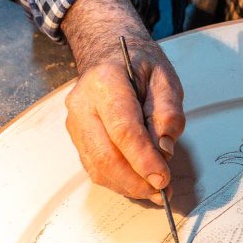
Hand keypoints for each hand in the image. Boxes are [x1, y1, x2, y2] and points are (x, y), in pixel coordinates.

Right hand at [62, 0, 184, 199]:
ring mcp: (75, 123)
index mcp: (106, 82)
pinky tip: (138, 181)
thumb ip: (168, 112)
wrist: (108, 52)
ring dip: (128, 185)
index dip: (143, 160)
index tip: (163, 179)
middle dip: (136, 180)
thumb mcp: (165, 77)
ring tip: (156, 190)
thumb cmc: (138, 63)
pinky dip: (118, 180)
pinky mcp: (77, 137)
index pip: (123, 130)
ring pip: (97, 167)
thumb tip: (164, 149)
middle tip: (164, 190)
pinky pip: (94, 167)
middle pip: (106, 155)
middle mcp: (83, 104)